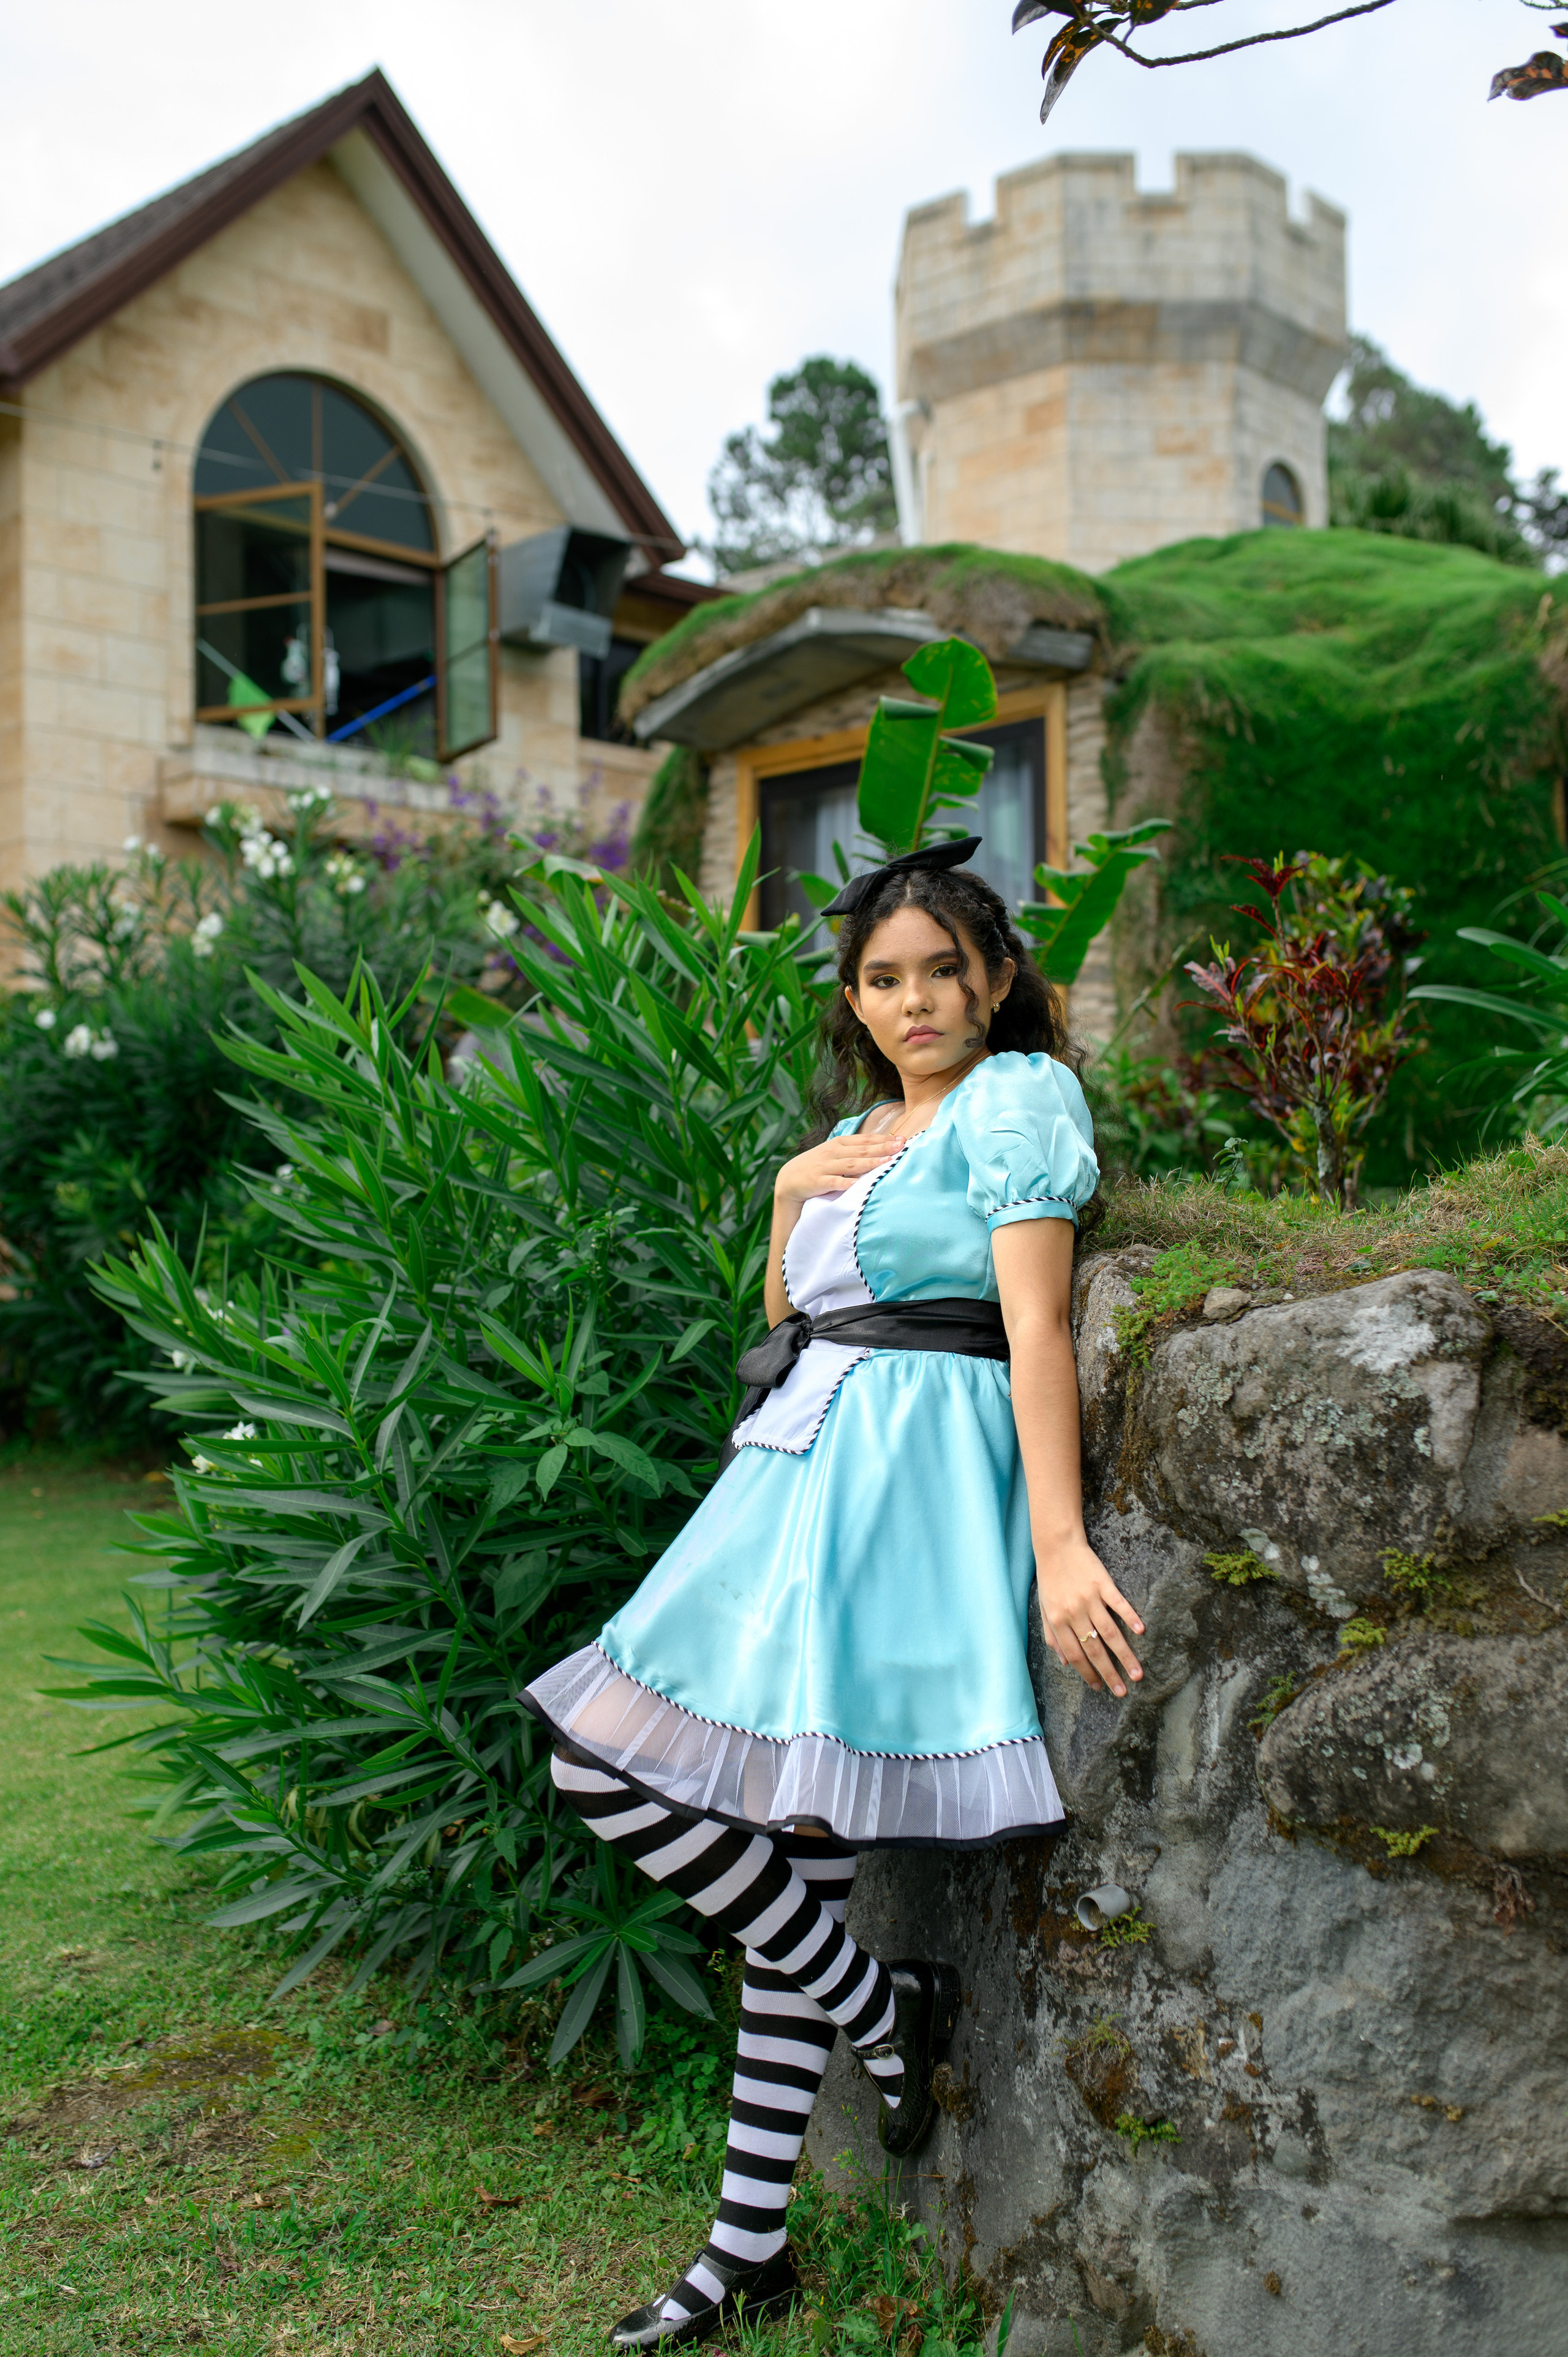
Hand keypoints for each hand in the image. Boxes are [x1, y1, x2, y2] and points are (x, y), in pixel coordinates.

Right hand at [774, 1132, 902, 1210]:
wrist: (789, 1179)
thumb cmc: (817, 1166)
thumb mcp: (834, 1154)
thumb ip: (853, 1151)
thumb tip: (880, 1148)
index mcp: (838, 1144)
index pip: (864, 1140)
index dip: (883, 1139)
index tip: (902, 1139)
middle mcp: (832, 1152)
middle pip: (861, 1150)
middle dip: (882, 1147)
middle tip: (901, 1146)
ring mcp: (824, 1167)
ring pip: (850, 1164)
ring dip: (870, 1163)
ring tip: (887, 1161)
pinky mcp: (817, 1182)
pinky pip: (834, 1182)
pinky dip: (846, 1183)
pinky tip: (858, 1184)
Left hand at [1035, 1537, 1144, 1696]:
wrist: (1056, 1545)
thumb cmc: (1050, 1579)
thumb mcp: (1044, 1609)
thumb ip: (1052, 1636)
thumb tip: (1063, 1662)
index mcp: (1058, 1621)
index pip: (1075, 1655)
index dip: (1087, 1673)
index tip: (1099, 1687)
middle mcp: (1074, 1613)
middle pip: (1094, 1649)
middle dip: (1109, 1673)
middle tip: (1122, 1692)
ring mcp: (1089, 1599)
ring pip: (1109, 1633)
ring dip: (1124, 1655)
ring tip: (1137, 1674)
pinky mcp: (1102, 1584)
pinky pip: (1118, 1604)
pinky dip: (1130, 1617)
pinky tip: (1141, 1631)